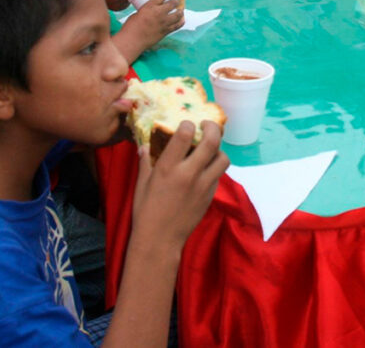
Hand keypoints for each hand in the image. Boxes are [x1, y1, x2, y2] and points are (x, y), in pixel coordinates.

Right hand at [124, 0, 184, 50]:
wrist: (132, 40)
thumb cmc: (131, 27)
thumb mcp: (137, 13)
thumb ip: (146, 10)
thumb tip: (150, 11)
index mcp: (150, 6)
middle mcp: (159, 13)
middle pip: (173, 4)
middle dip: (176, 1)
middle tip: (177, 0)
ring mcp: (164, 22)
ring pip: (177, 15)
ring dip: (180, 11)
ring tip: (181, 10)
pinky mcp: (166, 31)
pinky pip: (177, 26)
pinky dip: (181, 22)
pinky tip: (182, 20)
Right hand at [130, 121, 228, 246]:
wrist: (159, 240)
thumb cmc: (146, 211)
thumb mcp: (141, 184)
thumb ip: (145, 162)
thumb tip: (144, 146)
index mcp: (168, 168)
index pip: (184, 134)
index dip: (187, 124)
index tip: (186, 124)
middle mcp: (188, 173)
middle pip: (211, 141)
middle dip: (212, 127)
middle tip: (207, 125)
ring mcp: (202, 185)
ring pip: (222, 158)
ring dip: (218, 149)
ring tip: (210, 149)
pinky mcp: (210, 196)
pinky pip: (218, 175)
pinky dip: (214, 168)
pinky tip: (205, 169)